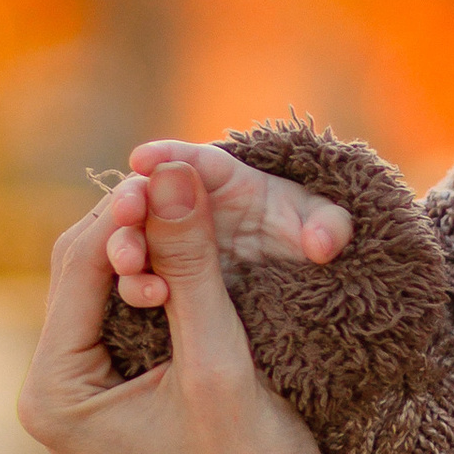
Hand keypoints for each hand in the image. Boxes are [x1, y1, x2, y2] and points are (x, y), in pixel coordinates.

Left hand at [22, 163, 362, 453]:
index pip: (79, 264)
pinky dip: (181, 283)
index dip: (129, 208)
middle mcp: (61, 391)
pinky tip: (219, 260)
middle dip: (144, 224)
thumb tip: (169, 172)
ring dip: (165, 249)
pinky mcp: (138, 396)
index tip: (183, 165)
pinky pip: (149, 315)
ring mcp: (98, 395)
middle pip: (92, 268)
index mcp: (55, 392)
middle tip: (200, 176)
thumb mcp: (221, 366)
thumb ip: (191, 266)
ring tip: (214, 212)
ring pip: (123, 286)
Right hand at [104, 139, 355, 308]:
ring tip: (132, 262)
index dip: (167, 154)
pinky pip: (141, 280)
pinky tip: (148, 299)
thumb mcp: (323, 233)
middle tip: (127, 213)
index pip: (194, 161)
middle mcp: (191, 208)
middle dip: (133, 201)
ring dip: (126, 247)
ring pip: (136, 239)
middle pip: (149, 196)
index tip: (141, 158)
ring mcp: (175, 246)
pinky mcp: (167, 282)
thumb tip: (320, 243)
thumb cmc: (313, 243)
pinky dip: (137, 286)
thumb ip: (327, 227)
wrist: (304, 297)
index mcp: (226, 181)